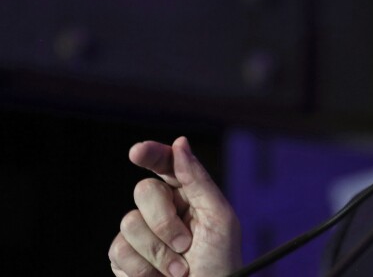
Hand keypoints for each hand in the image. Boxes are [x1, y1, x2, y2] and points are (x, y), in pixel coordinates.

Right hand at [109, 136, 241, 276]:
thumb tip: (179, 143)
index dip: (151, 153)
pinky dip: (142, 268)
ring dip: (157, 252)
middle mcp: (163, 211)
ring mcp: (142, 235)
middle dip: (164, 221)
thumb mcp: (219, 219)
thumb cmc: (221, 263)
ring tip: (179, 271)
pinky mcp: (125, 260)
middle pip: (144, 191)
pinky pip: (117, 251)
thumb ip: (198, 180)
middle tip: (186, 245)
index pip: (166, 164)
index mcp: (189, 195)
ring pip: (128, 222)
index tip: (138, 152)